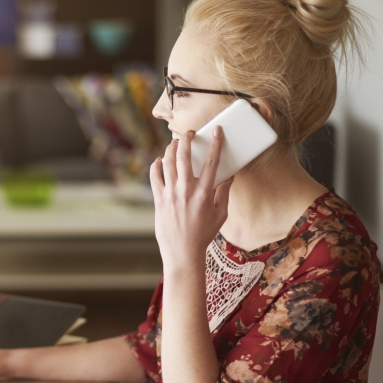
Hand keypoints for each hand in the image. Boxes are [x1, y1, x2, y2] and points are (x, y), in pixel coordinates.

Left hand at [150, 127, 232, 274]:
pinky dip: (156, 166)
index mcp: (205, 193)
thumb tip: (228, 177)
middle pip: (184, 156)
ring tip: (175, 144)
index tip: (217, 131)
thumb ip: (224, 193)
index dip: (215, 143)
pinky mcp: (158, 200)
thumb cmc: (203, 234)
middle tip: (189, 133)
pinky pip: (154, 177)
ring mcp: (170, 194)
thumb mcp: (221, 215)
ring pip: (167, 163)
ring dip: (171, 149)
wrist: (182, 251)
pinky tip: (159, 161)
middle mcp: (186, 190)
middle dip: (187, 139)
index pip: (212, 162)